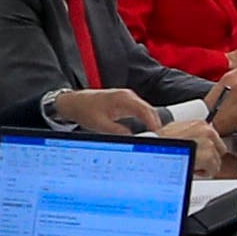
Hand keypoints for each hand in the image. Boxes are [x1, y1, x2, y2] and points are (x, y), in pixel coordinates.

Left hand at [52, 86, 166, 135]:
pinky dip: (146, 119)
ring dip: (152, 121)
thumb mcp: (100, 125)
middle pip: (149, 110)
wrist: (76, 102)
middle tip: (161, 138)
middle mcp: (127, 96)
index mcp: (123, 99)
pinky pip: (141, 110)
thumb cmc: (86, 110)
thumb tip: (132, 139)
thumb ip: (117, 132)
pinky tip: (148, 128)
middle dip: (156, 123)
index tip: (158, 134)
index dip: (154, 123)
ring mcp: (128, 98)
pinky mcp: (126, 102)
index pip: (145, 111)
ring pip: (146, 110)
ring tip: (156, 135)